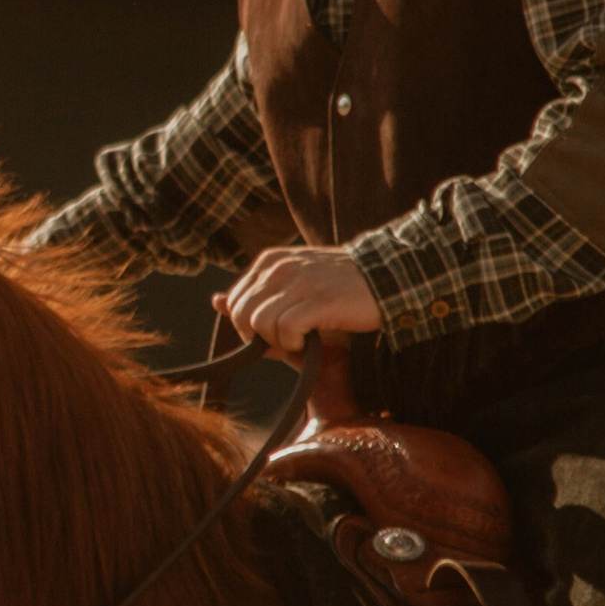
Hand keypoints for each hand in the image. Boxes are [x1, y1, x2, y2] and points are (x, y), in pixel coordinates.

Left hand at [216, 247, 381, 353]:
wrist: (387, 278)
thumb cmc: (338, 288)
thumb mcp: (293, 286)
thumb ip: (256, 296)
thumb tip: (217, 303)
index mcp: (269, 261)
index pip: (235, 302)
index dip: (248, 326)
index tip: (274, 331)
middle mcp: (280, 267)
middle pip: (242, 314)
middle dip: (258, 337)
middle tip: (287, 339)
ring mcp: (300, 282)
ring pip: (260, 323)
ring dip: (278, 342)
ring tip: (302, 338)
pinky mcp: (320, 300)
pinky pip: (285, 329)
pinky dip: (294, 343)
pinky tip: (310, 340)